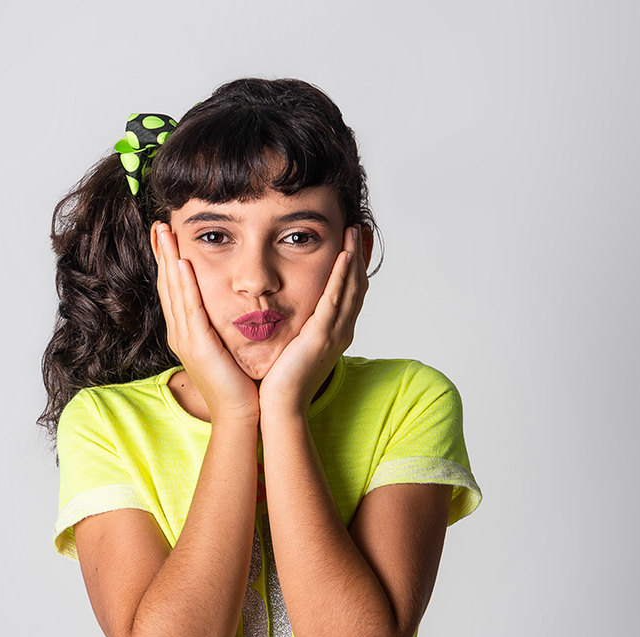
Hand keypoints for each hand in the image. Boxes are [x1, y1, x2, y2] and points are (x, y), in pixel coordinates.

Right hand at [152, 223, 259, 422]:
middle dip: (162, 253)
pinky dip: (183, 284)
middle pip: (167, 286)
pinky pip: (189, 308)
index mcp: (187, 333)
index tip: (167, 235)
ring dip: (168, 260)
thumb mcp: (228, 345)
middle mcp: (181, 333)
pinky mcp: (198, 345)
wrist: (241, 413)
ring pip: (174, 292)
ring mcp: (186, 339)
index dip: (168, 261)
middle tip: (158, 224)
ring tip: (163, 232)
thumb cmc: (240, 382)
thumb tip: (232, 304)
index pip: (175, 290)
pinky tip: (180, 263)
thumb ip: (224, 324)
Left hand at [259, 225, 369, 415]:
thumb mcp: (295, 345)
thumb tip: (291, 309)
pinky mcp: (321, 337)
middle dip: (358, 255)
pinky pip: (333, 301)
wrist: (281, 406)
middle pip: (356, 285)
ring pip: (349, 288)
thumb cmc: (282, 380)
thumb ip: (298, 325)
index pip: (350, 292)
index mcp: (335, 333)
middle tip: (357, 227)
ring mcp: (334, 334)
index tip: (352, 241)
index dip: (354, 266)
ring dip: (353, 258)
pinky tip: (343, 257)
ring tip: (353, 231)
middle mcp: (341, 331)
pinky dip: (340, 277)